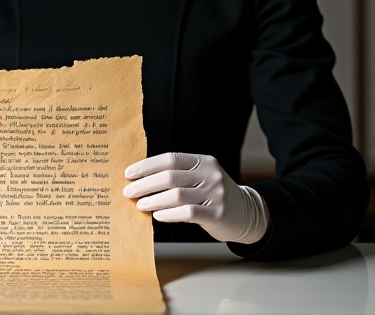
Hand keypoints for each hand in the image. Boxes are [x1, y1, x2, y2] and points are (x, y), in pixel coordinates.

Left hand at [123, 152, 269, 243]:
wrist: (246, 213)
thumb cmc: (212, 195)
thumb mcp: (200, 177)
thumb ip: (177, 175)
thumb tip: (140, 179)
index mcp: (203, 161)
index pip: (170, 158)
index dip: (147, 166)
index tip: (129, 174)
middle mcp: (210, 174)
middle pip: (170, 176)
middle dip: (145, 184)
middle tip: (129, 191)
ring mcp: (216, 194)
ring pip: (176, 195)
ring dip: (153, 200)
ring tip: (140, 204)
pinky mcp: (218, 214)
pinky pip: (187, 212)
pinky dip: (169, 214)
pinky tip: (158, 215)